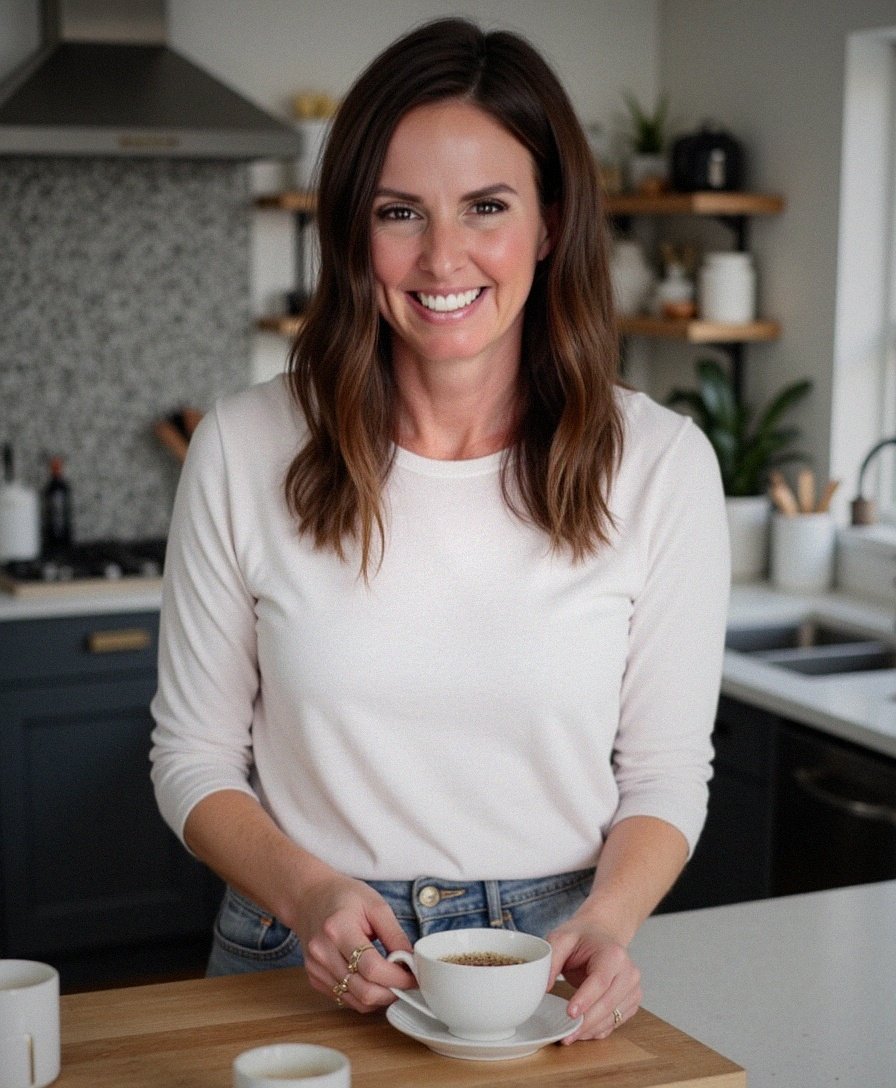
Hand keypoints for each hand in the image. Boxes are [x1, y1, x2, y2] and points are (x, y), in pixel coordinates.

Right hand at [294, 873, 412, 1012]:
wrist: (310, 897)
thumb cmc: (344, 896)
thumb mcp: (375, 905)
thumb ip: (394, 935)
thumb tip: (411, 962)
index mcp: (338, 929)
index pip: (372, 967)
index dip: (398, 978)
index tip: (414, 977)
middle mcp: (323, 953)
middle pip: (364, 991)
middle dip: (392, 992)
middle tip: (407, 983)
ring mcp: (316, 969)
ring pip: (356, 1002)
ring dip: (380, 998)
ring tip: (392, 981)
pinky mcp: (315, 979)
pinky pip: (346, 999)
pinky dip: (364, 996)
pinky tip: (373, 980)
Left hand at [546, 916, 641, 1041]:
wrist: (601, 934)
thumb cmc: (581, 937)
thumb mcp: (562, 938)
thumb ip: (552, 959)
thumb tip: (544, 988)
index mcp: (613, 954)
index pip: (600, 981)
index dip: (585, 999)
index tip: (569, 1013)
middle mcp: (629, 972)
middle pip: (608, 1003)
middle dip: (586, 1022)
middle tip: (565, 1035)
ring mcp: (633, 988)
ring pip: (613, 1017)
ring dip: (591, 1030)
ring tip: (570, 1036)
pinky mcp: (632, 1001)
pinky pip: (616, 1022)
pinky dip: (599, 1030)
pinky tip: (583, 1032)